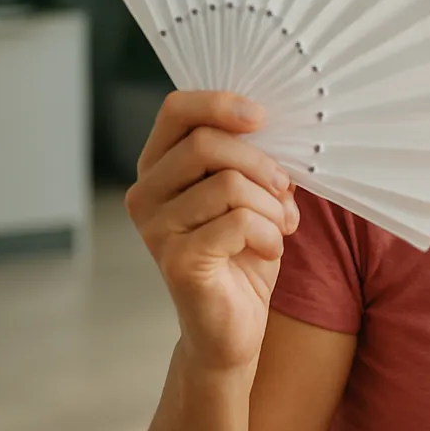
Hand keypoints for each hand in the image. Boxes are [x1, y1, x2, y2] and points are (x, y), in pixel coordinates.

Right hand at [125, 91, 300, 375]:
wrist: (233, 327)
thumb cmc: (243, 253)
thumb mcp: (252, 194)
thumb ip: (252, 158)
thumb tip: (276, 126)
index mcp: (159, 167)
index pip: (176, 110)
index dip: (220, 103)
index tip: (262, 116)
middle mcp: (146, 193)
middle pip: (207, 143)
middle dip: (261, 164)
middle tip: (284, 190)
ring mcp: (156, 229)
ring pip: (229, 184)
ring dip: (271, 205)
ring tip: (279, 226)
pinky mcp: (177, 261)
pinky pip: (238, 223)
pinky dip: (270, 234)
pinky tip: (270, 250)